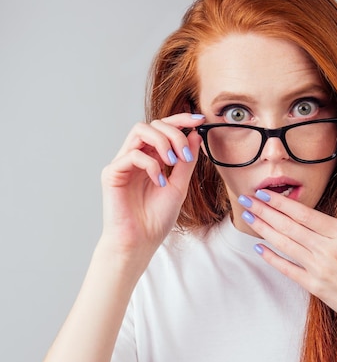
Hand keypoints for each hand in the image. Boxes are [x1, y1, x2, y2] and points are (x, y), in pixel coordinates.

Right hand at [99, 113, 204, 264]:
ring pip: (140, 131)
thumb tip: (195, 134)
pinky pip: (132, 155)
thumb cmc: (157, 218)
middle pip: (153, 124)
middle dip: (174, 133)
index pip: (164, 128)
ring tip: (173, 163)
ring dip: (162, 142)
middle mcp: (136, 156)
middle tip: (184, 155)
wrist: (140, 242)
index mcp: (152, 157)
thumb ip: (187, 161)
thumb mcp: (179, 185)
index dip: (181, 120)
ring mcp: (123, 162)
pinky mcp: (112, 173)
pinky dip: (151, 164)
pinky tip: (159, 181)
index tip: (200, 120)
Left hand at [237, 179, 336, 338]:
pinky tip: (259, 248)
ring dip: (263, 229)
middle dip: (265, 210)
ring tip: (248, 215)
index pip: (305, 213)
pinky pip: (287, 269)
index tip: (266, 192)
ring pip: (285, 244)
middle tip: (247, 198)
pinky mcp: (314, 286)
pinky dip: (272, 258)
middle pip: (289, 226)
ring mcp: (319, 269)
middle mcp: (328, 250)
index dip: (282, 202)